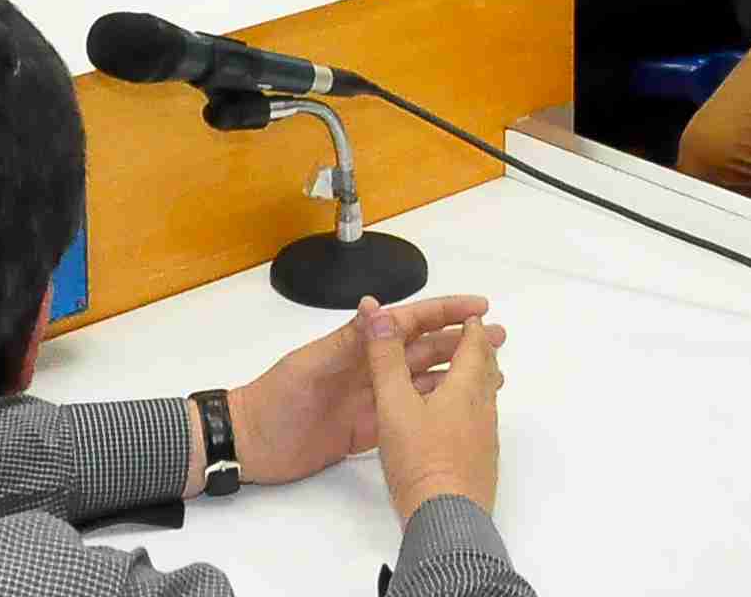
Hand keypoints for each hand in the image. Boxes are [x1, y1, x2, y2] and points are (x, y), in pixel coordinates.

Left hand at [229, 293, 493, 486]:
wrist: (251, 444)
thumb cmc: (276, 399)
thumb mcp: (310, 366)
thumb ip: (346, 341)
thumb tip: (375, 305)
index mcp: (356, 346)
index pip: (408, 322)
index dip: (443, 313)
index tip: (477, 308)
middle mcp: (370, 368)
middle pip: (424, 350)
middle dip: (461, 341)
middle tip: (499, 339)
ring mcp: (372, 399)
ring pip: (423, 381)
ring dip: (456, 374)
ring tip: (492, 374)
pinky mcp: (370, 430)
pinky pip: (410, 413)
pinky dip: (436, 408)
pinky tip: (459, 408)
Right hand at [356, 295, 505, 525]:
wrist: (446, 518)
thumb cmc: (421, 460)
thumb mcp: (394, 404)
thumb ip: (386, 359)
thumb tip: (379, 315)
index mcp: (465, 387)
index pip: (475, 345)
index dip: (471, 326)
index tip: (470, 315)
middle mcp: (482, 408)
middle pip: (486, 369)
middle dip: (479, 349)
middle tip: (473, 337)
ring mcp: (485, 437)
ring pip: (484, 397)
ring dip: (476, 379)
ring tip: (463, 375)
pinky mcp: (481, 461)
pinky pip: (479, 422)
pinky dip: (470, 408)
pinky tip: (455, 421)